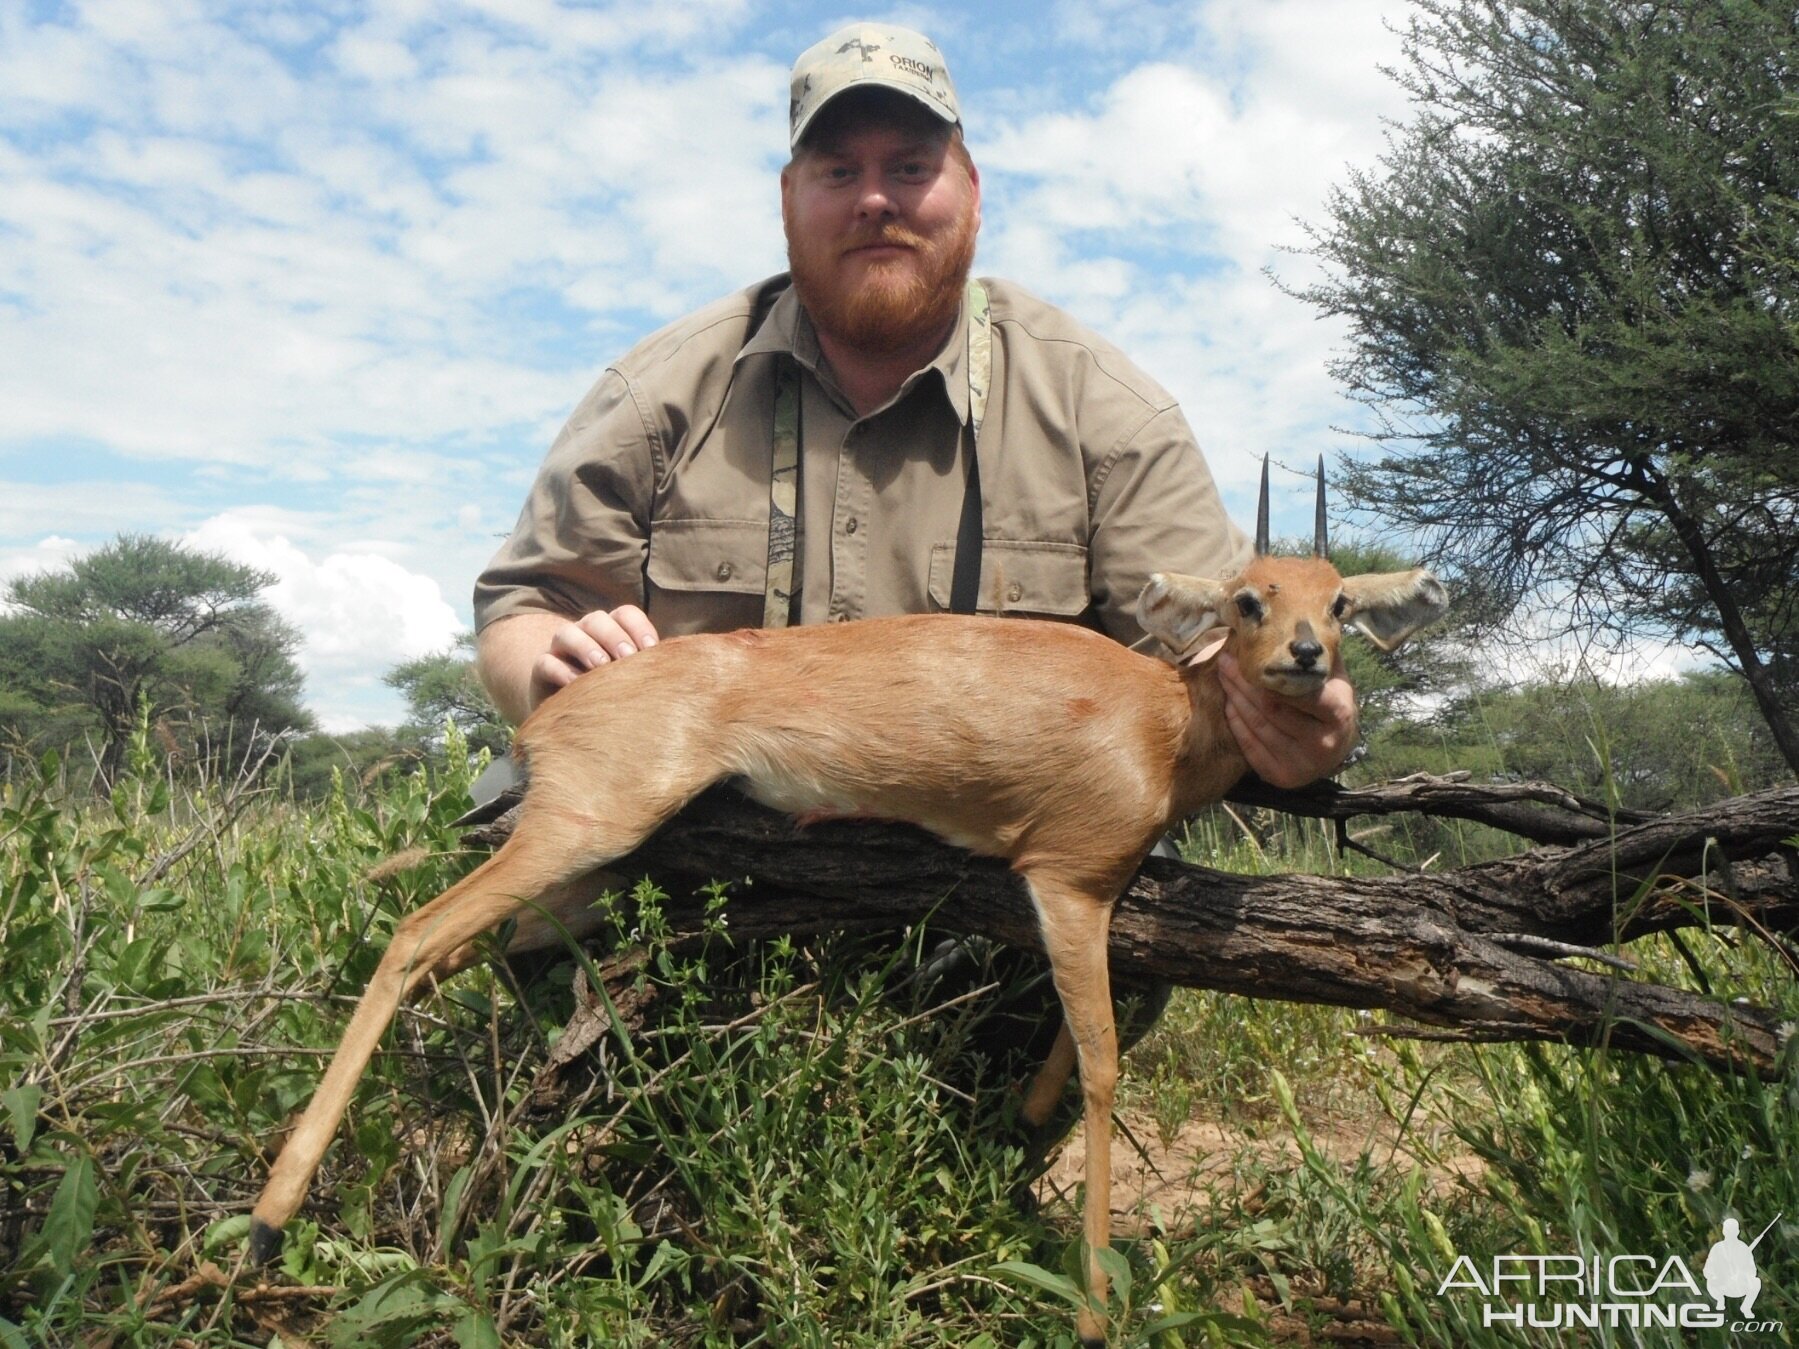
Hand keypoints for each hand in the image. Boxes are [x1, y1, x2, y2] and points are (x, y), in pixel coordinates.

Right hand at [530, 605, 659, 705]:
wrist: (572, 713)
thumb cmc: (612, 692)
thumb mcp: (631, 678)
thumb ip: (647, 669)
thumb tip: (678, 671)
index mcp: (612, 631)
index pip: (625, 614)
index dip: (639, 627)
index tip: (652, 649)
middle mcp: (585, 633)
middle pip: (597, 619)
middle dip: (614, 636)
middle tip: (628, 658)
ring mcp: (561, 649)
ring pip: (567, 633)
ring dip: (586, 647)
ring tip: (601, 666)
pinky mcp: (541, 669)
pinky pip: (546, 662)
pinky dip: (560, 670)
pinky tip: (575, 685)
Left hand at [1216, 652, 1357, 788]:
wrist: (1337, 744)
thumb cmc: (1330, 700)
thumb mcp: (1334, 676)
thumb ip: (1317, 653)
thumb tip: (1294, 617)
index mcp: (1339, 713)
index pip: (1302, 692)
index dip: (1272, 675)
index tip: (1249, 655)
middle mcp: (1323, 743)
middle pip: (1272, 708)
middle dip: (1244, 682)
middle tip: (1225, 660)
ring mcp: (1303, 764)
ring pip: (1258, 726)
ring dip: (1235, 699)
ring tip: (1223, 676)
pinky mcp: (1283, 777)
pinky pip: (1250, 747)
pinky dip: (1236, 723)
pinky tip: (1228, 703)